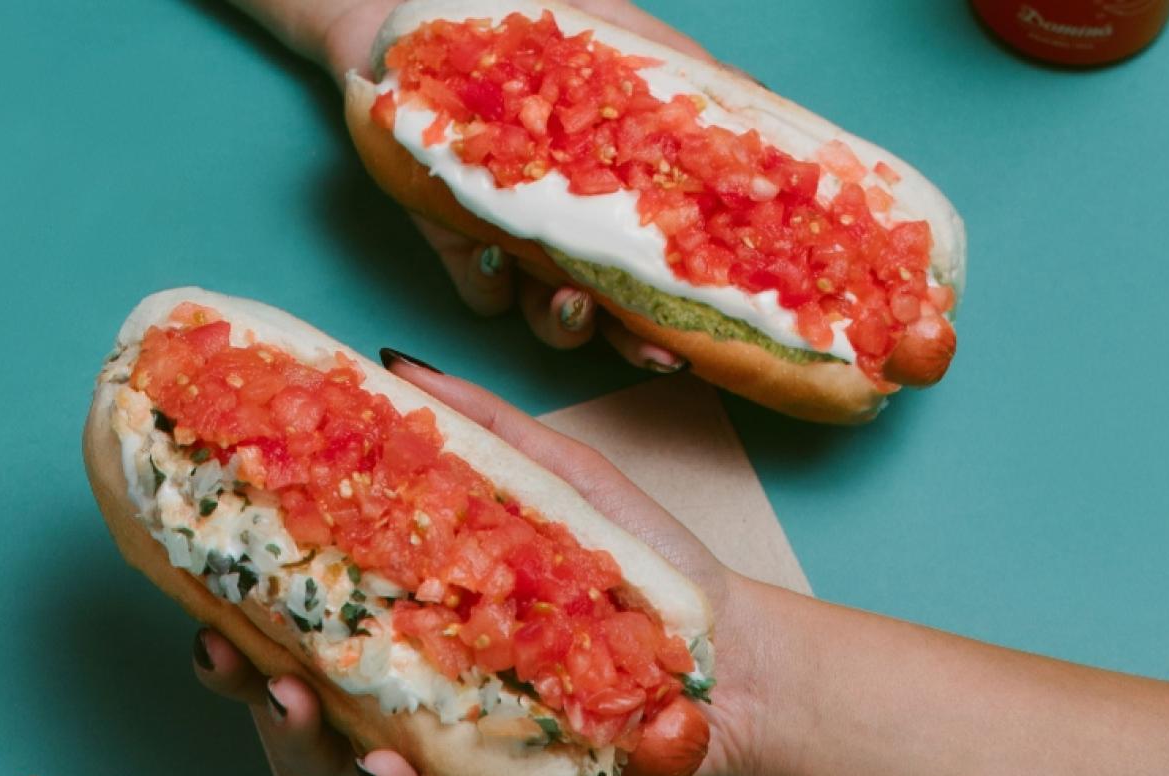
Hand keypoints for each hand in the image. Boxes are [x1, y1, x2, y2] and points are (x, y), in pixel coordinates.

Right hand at [192, 350, 776, 775]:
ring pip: (348, 754)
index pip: (308, 609)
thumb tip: (390, 361)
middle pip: (303, 687)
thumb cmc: (645, 569)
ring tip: (292, 700)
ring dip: (309, 735)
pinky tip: (390, 769)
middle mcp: (420, 677)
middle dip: (247, 676)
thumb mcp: (560, 477)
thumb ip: (480, 425)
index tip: (208, 585)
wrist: (731, 660)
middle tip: (223, 649)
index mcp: (419, 604)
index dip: (245, 603)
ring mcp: (453, 736)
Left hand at [226, 0, 705, 371]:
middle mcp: (576, 219)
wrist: (407, 0)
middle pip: (618, 306)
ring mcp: (517, 235)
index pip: (667, 257)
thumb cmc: (512, 9)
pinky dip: (487, 284)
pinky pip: (478, 294)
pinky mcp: (454, 237)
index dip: (692, 300)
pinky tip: (491, 250)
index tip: (710, 323)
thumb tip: (761, 111)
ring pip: (552, 316)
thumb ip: (682, 72)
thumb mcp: (613, 27)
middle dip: (637, 338)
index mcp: (621, 182)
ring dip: (566, 322)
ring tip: (569, 298)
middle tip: (652, 347)